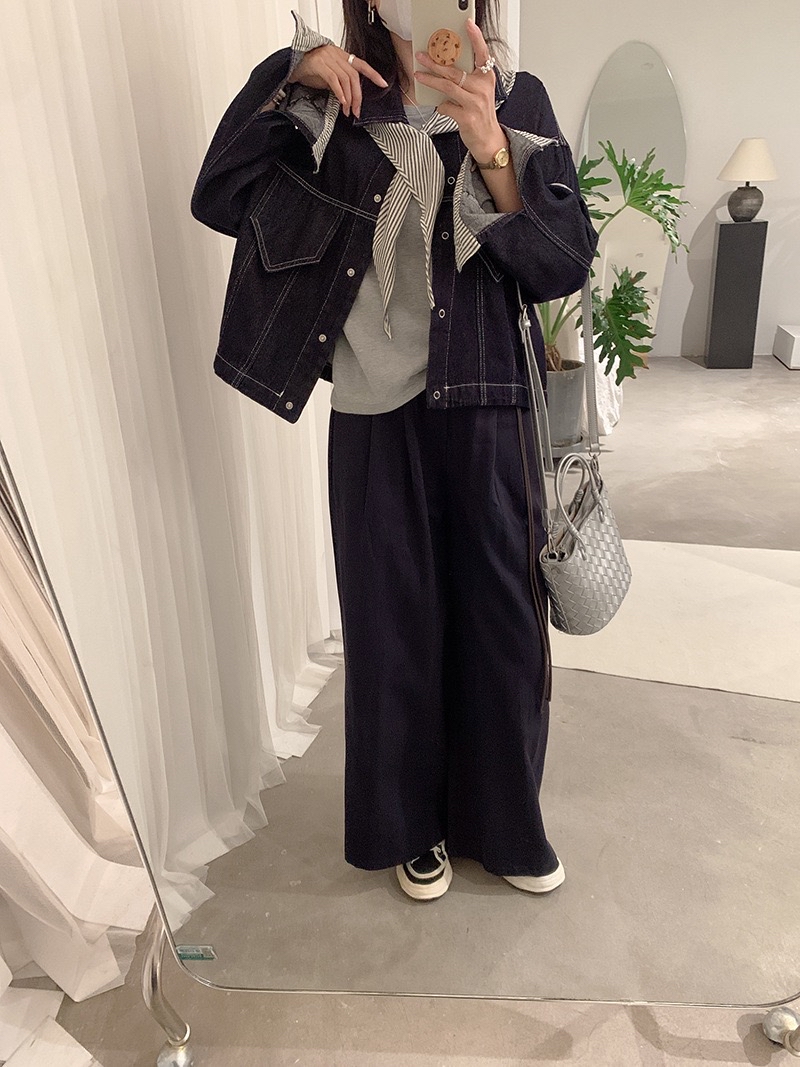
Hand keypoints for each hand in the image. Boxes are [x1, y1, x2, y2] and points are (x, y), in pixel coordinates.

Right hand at [288, 44, 387, 117]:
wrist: (291, 65)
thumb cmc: (310, 70)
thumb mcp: (329, 75)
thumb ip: (341, 82)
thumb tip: (350, 97)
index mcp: (341, 55)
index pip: (361, 64)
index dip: (373, 74)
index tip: (384, 84)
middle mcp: (336, 54)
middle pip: (354, 76)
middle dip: (358, 96)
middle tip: (357, 111)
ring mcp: (327, 57)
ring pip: (346, 78)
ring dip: (349, 97)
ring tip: (347, 110)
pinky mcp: (319, 64)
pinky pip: (334, 79)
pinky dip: (339, 92)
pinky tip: (341, 102)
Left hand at [413, 18, 505, 159]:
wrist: (488, 139)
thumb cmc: (481, 114)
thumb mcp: (480, 92)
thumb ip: (468, 79)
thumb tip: (445, 66)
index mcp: (486, 78)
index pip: (483, 54)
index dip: (476, 38)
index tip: (468, 24)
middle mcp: (482, 89)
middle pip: (455, 71)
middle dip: (435, 62)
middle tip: (421, 56)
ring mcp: (475, 103)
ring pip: (448, 86)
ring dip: (430, 80)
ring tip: (419, 75)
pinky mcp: (466, 118)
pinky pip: (446, 106)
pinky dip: (440, 106)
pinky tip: (440, 106)